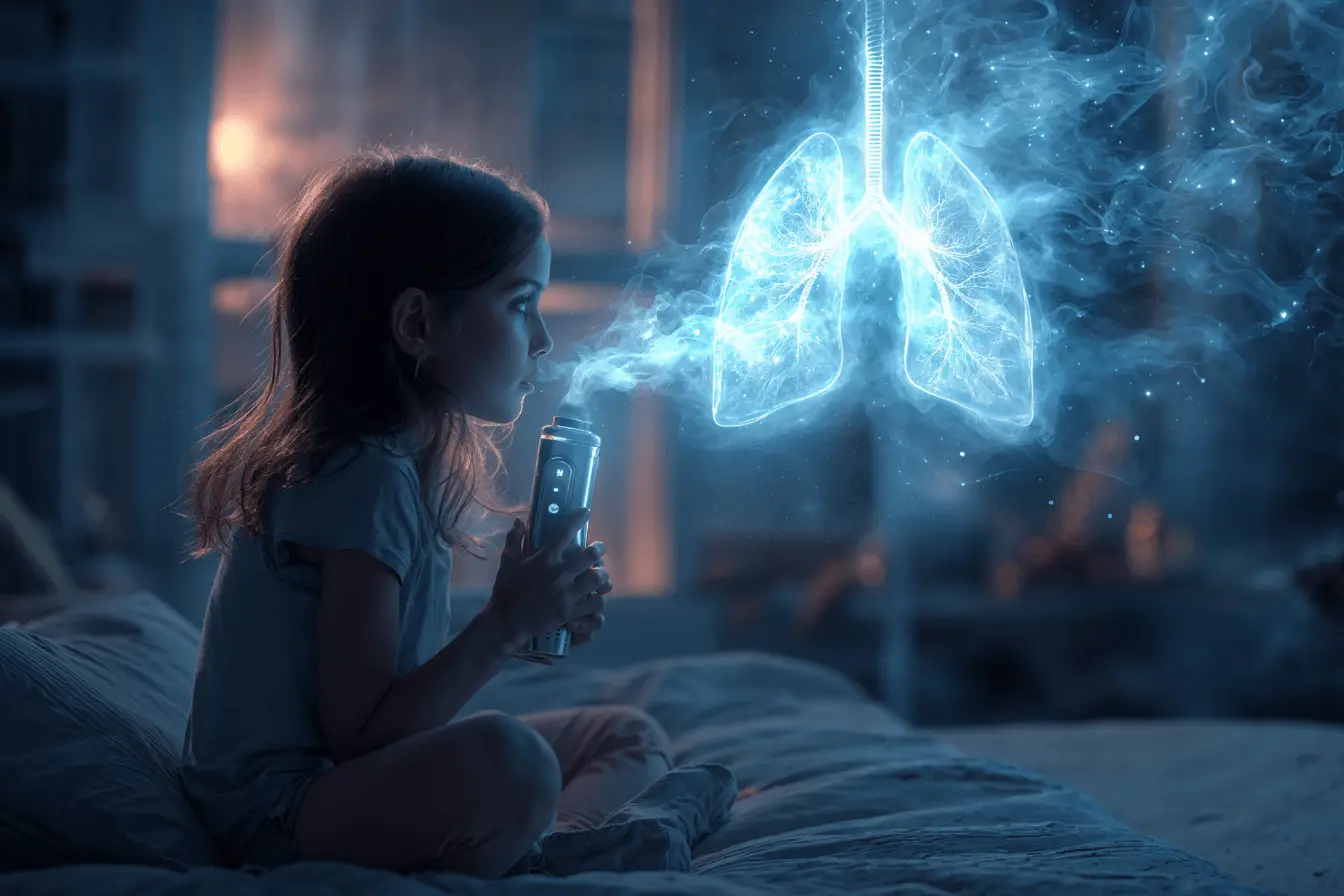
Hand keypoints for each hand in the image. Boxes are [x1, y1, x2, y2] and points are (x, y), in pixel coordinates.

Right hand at [484, 509, 606, 651]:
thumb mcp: (507, 562)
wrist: (506, 622)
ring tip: (601, 575)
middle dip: (599, 549)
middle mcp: (560, 573)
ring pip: (598, 579)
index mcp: (545, 558)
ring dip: (602, 575)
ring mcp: (567, 593)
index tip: (585, 512)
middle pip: (591, 555)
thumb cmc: (506, 590)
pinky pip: (595, 604)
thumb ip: (514, 539)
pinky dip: (599, 600)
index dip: (578, 518)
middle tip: (599, 548)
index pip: (565, 532)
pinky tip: (597, 597)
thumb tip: (519, 522)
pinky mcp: (570, 612)